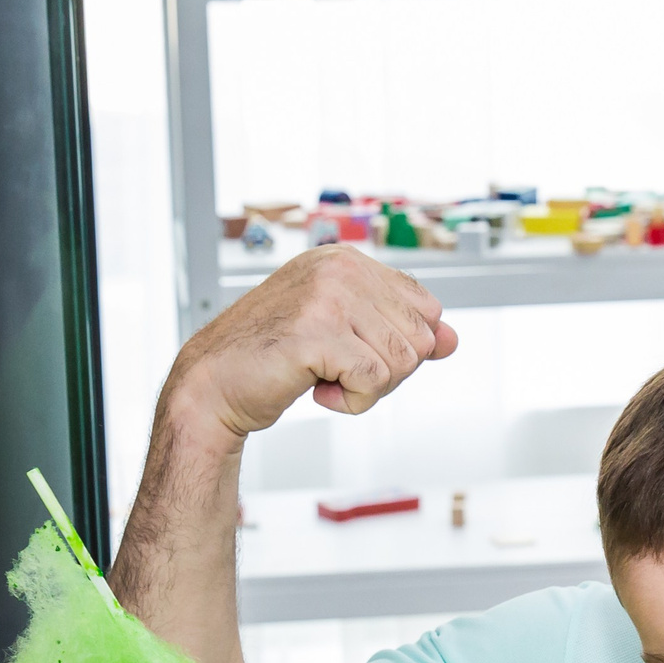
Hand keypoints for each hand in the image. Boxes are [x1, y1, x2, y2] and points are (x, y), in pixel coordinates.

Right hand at [163, 245, 453, 451]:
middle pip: (420, 338)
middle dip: (388, 371)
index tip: (356, 353)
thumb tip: (452, 340)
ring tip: (324, 378)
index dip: (401, 347)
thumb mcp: (345, 336)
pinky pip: (375, 381)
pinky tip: (316, 392)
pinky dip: (352, 402)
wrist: (211, 386)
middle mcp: (338, 269)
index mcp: (345, 261)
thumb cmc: (273, 360)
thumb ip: (398, 332)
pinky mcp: (317, 332)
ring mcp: (327, 296)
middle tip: (339, 372)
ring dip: (368, 389)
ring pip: (403, 362)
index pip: (425, 308)